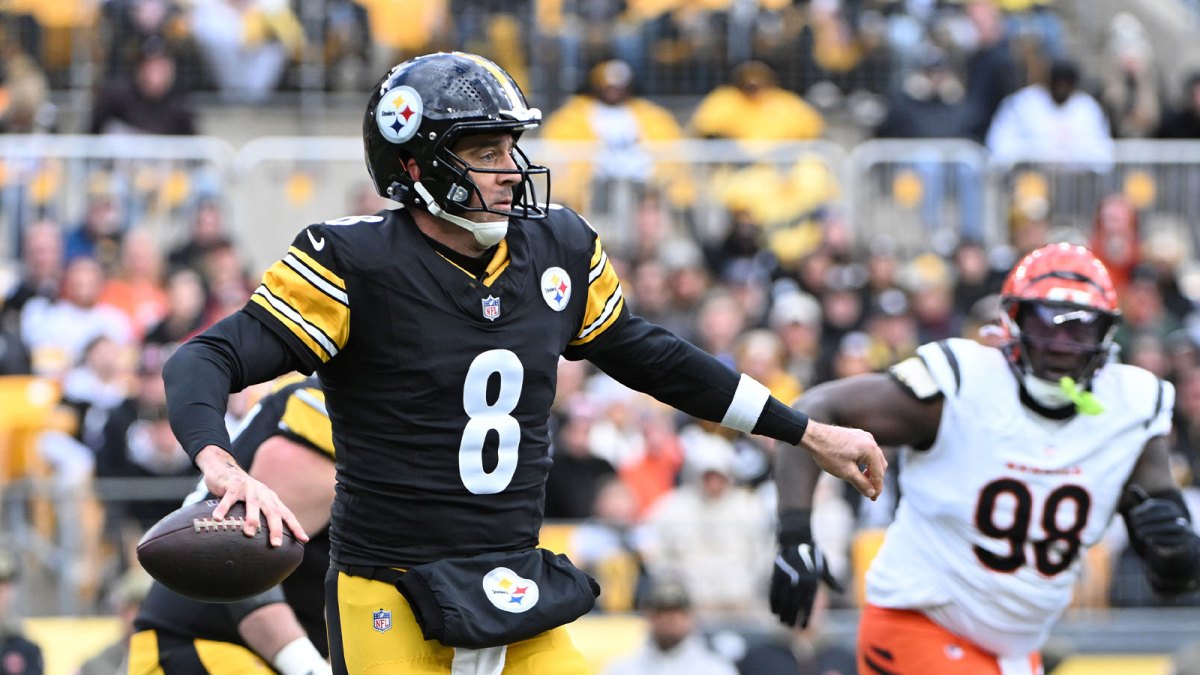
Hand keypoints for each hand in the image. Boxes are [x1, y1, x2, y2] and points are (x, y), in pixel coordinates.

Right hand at [195, 445, 309, 545]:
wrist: (224, 467)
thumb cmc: (241, 492)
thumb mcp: (255, 502)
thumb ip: (261, 517)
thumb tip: (267, 541)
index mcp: (270, 498)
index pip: (286, 514)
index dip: (295, 526)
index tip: (304, 539)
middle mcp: (262, 493)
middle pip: (272, 511)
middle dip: (276, 528)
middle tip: (276, 544)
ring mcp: (248, 488)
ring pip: (252, 504)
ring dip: (252, 518)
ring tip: (249, 533)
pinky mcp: (232, 485)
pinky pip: (228, 498)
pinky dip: (223, 508)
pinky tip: (218, 518)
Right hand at [770, 539, 842, 627]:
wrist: (796, 539)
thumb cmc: (813, 554)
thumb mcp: (824, 567)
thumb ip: (831, 581)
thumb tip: (842, 591)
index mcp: (813, 582)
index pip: (808, 604)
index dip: (805, 617)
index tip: (803, 627)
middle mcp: (800, 581)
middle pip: (795, 605)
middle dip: (792, 618)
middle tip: (791, 627)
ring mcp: (788, 578)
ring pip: (784, 601)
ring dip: (782, 613)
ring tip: (782, 622)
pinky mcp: (777, 574)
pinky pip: (774, 592)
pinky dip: (773, 603)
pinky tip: (774, 611)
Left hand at [800, 421, 886, 500]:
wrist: (812, 436)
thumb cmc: (828, 454)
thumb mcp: (846, 473)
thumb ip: (862, 484)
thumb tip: (872, 493)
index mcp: (870, 449)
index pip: (879, 473)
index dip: (877, 488)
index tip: (873, 499)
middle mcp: (870, 440)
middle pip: (880, 465)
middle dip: (875, 479)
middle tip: (869, 492)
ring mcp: (863, 436)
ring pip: (874, 458)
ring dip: (870, 470)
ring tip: (862, 482)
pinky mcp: (857, 435)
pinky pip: (867, 451)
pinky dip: (865, 462)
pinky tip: (857, 469)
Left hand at [1128, 486, 1191, 549]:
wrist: (1176, 535)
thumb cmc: (1159, 519)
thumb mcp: (1150, 509)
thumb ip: (1141, 500)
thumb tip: (1131, 488)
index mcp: (1168, 506)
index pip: (1155, 505)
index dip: (1142, 510)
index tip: (1132, 515)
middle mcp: (1177, 515)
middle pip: (1162, 516)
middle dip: (1146, 520)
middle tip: (1134, 525)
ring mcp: (1182, 527)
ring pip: (1168, 527)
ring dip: (1152, 530)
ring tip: (1139, 533)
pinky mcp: (1182, 539)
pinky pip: (1172, 539)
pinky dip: (1159, 540)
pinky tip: (1148, 541)